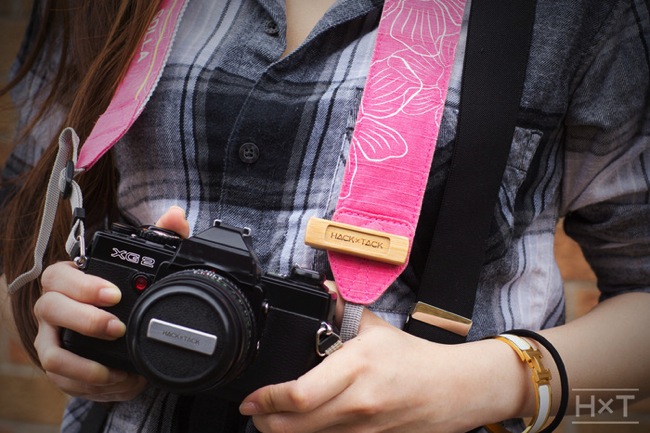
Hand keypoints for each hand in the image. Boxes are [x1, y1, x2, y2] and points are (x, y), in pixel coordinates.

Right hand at [33, 206, 189, 401]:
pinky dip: (88, 384)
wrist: (114, 329)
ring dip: (82, 363)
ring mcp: (52, 338)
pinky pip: (62, 380)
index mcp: (69, 280)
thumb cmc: (123, 293)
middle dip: (85, 320)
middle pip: (50, 310)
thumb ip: (162, 237)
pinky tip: (115, 381)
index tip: (114, 294)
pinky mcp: (60, 367)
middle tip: (117, 328)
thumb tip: (175, 216)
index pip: (59, 275)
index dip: (83, 285)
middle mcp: (53, 308)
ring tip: (113, 370)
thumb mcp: (144, 265)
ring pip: (49, 353)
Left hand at [239, 306, 509, 432]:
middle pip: (295, 426)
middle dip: (265, 422)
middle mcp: (357, 403)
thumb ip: (342, 307)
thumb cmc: (413, 359)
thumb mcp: (375, 327)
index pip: (299, 394)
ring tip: (270, 420)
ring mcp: (364, 430)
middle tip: (253, 412)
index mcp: (355, 368)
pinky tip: (301, 427)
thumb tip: (320, 287)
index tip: (250, 399)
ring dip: (282, 432)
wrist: (452, 390)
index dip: (267, 400)